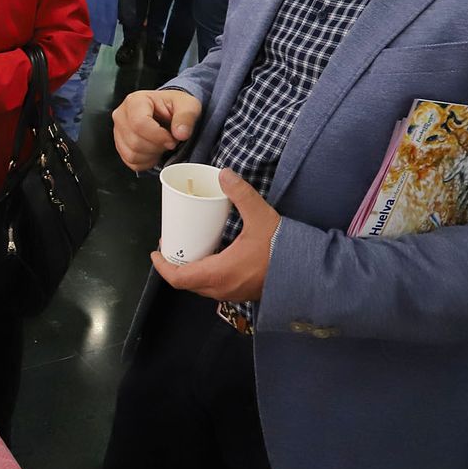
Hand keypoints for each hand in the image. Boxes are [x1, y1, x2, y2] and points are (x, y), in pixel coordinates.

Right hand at [112, 88, 201, 170]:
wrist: (167, 112)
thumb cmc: (173, 107)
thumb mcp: (187, 105)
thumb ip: (186, 116)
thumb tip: (181, 133)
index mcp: (135, 101)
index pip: (139, 124)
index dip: (158, 137)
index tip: (172, 139)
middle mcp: (122, 115)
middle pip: (135, 141)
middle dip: (157, 146)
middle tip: (169, 140)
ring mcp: (118, 131)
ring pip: (132, 154)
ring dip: (152, 155)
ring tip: (161, 144)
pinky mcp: (120, 146)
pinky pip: (131, 162)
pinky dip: (146, 161)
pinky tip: (154, 151)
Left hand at [151, 169, 278, 301]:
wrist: (311, 274)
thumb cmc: (283, 249)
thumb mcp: (260, 217)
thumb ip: (242, 194)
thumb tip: (224, 174)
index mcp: (218, 274)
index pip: (179, 278)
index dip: (162, 266)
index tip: (156, 251)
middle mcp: (221, 289)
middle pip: (188, 283)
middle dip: (175, 265)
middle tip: (173, 244)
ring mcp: (233, 294)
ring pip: (202, 286)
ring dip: (191, 271)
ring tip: (190, 248)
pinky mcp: (243, 293)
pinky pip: (215, 287)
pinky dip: (206, 275)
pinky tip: (213, 257)